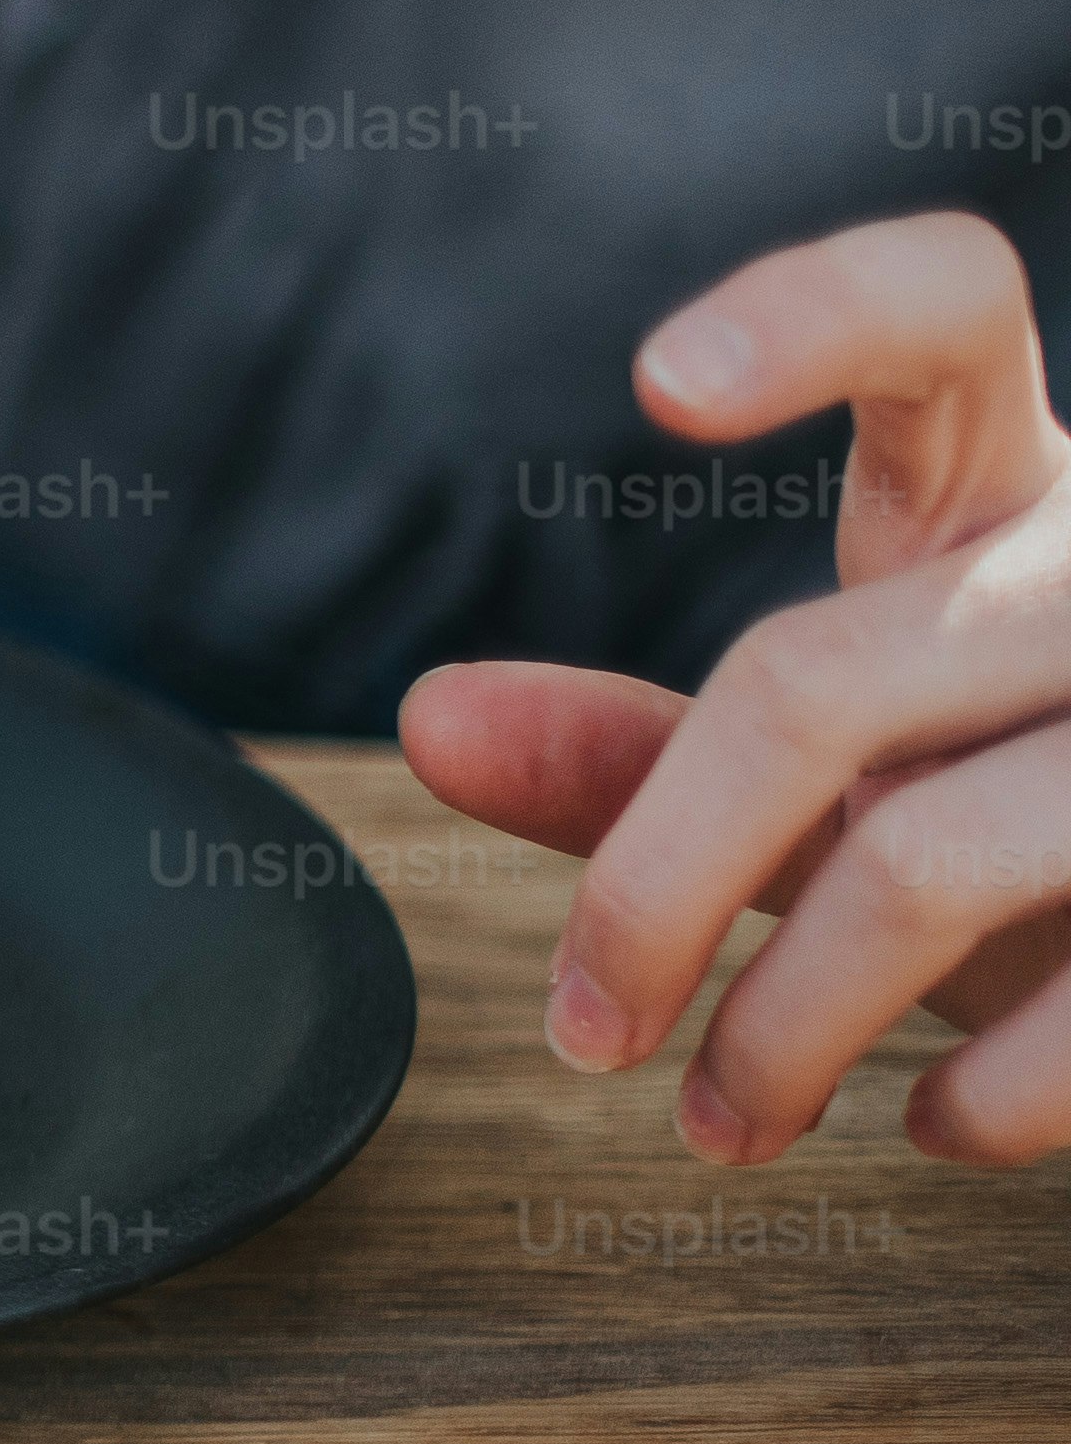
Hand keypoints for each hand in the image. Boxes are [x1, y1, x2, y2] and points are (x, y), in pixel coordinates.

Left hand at [402, 213, 1070, 1161]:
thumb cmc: (1016, 821)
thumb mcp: (847, 770)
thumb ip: (643, 752)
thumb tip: (432, 720)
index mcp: (1009, 490)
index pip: (949, 312)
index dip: (817, 312)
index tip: (656, 384)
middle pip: (810, 687)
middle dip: (652, 891)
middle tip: (584, 1037)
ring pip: (927, 860)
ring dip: (783, 1032)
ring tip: (719, 1126)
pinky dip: (984, 1100)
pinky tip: (932, 1131)